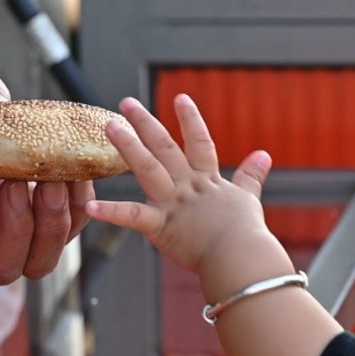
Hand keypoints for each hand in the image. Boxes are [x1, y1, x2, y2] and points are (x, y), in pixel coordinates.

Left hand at [84, 94, 276, 277]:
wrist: (240, 256)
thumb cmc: (246, 234)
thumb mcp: (249, 199)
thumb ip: (251, 176)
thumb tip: (264, 154)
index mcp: (207, 181)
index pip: (199, 143)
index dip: (190, 120)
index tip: (180, 98)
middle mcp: (188, 186)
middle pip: (165, 147)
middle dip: (145, 123)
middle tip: (126, 102)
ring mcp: (173, 204)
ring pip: (147, 168)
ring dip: (128, 147)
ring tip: (109, 126)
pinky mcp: (161, 227)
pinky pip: (132, 217)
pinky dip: (111, 212)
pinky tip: (90, 205)